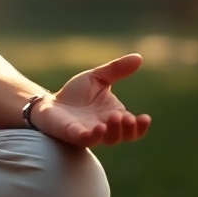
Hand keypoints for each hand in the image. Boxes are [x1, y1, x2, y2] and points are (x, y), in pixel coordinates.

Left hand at [31, 53, 151, 146]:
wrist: (51, 102)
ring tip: (115, 117)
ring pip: (107, 139)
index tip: (146, 117)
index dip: (141, 126)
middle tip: (128, 117)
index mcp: (114, 116)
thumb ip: (117, 70)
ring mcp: (90, 133)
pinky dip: (92, 135)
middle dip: (128, 129)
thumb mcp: (98, 78)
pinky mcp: (73, 134)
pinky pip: (85, 138)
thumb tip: (139, 57)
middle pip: (123, 135)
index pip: (133, 128)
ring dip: (113, 131)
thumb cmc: (77, 93)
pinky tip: (98, 128)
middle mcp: (106, 128)